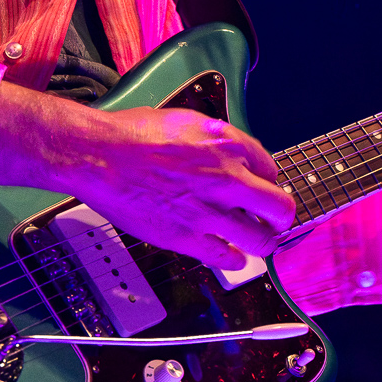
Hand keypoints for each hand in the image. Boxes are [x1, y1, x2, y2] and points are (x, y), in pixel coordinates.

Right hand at [38, 100, 296, 270]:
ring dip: (264, 241)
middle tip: (275, 219)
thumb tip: (232, 151)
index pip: (271, 168)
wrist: (100, 156)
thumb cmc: (134, 134)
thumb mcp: (188, 121)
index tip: (262, 186)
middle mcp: (226, 179)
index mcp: (228, 145)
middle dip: (280, 215)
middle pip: (280, 207)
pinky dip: (235, 260)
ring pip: (261, 240)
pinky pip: (226, 259)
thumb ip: (217, 140)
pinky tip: (234, 257)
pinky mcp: (187, 238)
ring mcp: (209, 212)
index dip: (268, 179)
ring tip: (259, 241)